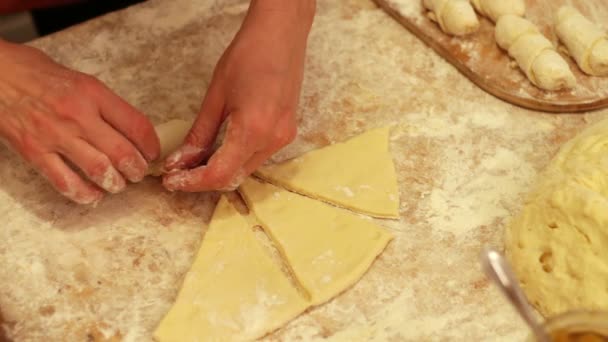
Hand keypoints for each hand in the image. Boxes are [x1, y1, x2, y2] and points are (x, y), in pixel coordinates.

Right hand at [0, 40, 159, 203]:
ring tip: (118, 184)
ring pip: (99, 171)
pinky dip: (84, 194)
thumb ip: (105, 105)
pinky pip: (65, 182)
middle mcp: (78, 115)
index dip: (151, 145)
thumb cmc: (37, 73)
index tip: (153, 153)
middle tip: (139, 173)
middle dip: (137, 169)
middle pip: (122, 153)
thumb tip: (130, 130)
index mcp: (93, 94)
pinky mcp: (34, 152)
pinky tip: (93, 195)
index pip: (136, 125)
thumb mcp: (81, 80)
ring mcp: (55, 135)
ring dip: (115, 183)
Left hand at [162, 0, 314, 191]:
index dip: (192, 182)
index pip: (219, 174)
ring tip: (194, 162)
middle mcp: (273, 140)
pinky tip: (218, 150)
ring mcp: (283, 138)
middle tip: (177, 173)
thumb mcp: (216, 96)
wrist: (281, 34)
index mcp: (253, 130)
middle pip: (234, 177)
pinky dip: (236, 159)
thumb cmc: (248, 55)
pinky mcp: (286, 132)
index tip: (171, 180)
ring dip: (220, 170)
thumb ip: (199, 134)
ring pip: (246, 169)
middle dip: (204, 180)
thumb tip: (180, 161)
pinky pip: (257, 157)